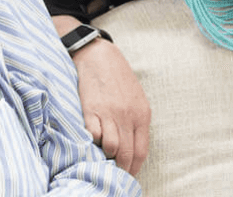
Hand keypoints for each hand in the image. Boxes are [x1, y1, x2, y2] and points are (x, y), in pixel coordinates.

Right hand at [71, 38, 150, 175]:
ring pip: (110, 148)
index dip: (134, 168)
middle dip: (121, 168)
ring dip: (105, 155)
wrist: (99, 57)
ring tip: (102, 154)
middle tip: (115, 173)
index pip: (140, 151)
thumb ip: (136, 122)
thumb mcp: (136, 99)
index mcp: (142, 114)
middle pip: (126, 154)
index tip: (128, 174)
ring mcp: (109, 114)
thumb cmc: (119, 79)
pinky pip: (94, 136)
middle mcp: (127, 116)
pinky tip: (92, 140)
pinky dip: (92, 142)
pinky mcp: (90, 110)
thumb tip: (132, 149)